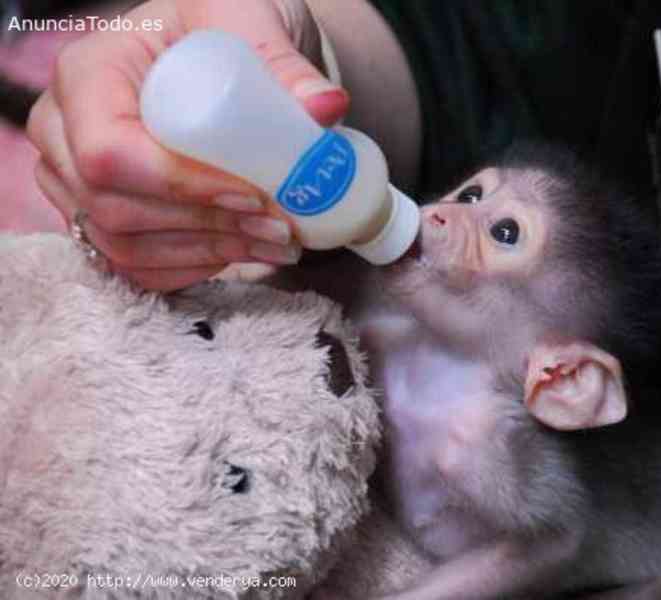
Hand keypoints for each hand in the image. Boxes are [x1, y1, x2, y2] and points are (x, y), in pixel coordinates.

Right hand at [27, 0, 348, 289]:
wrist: (219, 68)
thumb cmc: (221, 39)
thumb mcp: (251, 22)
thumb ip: (284, 63)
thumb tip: (324, 109)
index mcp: (88, 74)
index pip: (110, 150)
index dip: (181, 184)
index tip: (253, 194)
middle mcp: (64, 134)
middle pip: (115, 208)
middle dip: (207, 227)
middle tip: (280, 226)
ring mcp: (76, 184)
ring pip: (126, 246)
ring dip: (209, 254)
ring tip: (276, 242)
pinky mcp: (101, 220)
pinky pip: (136, 267)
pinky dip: (193, 269)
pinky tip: (243, 253)